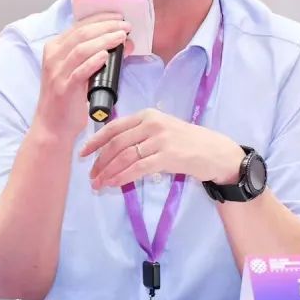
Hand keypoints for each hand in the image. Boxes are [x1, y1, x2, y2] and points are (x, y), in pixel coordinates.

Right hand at [32, 13, 131, 137]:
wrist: (52, 126)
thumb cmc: (68, 98)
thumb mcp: (78, 72)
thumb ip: (96, 56)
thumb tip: (124, 41)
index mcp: (55, 48)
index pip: (79, 26)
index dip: (101, 19)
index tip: (119, 17)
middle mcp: (53, 57)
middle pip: (82, 34)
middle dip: (106, 27)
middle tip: (126, 26)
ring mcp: (57, 73)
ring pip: (81, 49)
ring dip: (104, 40)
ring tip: (122, 37)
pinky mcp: (64, 89)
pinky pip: (79, 72)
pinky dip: (93, 62)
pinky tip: (106, 56)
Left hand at [79, 108, 244, 190]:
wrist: (216, 152)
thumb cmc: (189, 143)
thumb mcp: (162, 130)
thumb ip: (140, 135)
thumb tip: (113, 151)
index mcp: (147, 115)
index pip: (114, 127)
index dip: (95, 141)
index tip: (83, 153)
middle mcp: (152, 124)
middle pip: (116, 143)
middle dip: (99, 161)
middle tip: (91, 176)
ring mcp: (160, 139)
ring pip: (124, 156)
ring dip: (108, 172)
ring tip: (99, 184)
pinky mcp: (167, 155)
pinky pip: (138, 168)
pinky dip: (123, 177)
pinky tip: (114, 184)